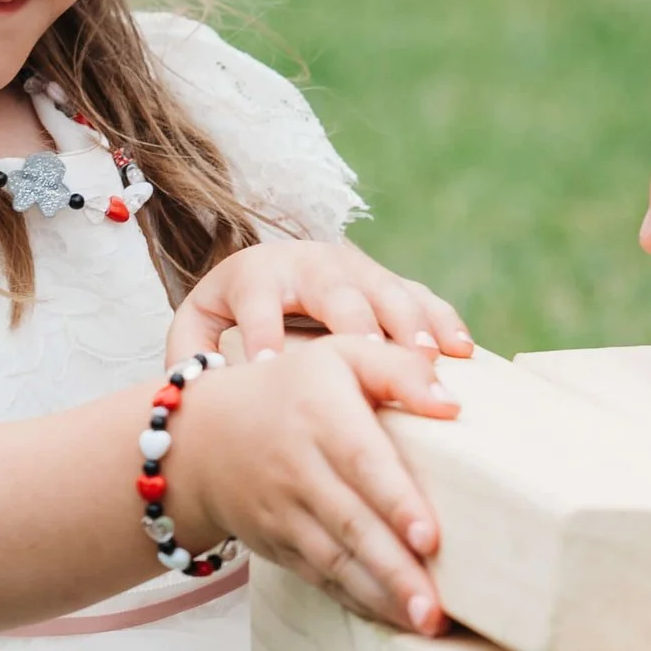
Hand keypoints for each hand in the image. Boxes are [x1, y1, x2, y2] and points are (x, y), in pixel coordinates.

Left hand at [167, 234, 471, 372]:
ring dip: (409, 325)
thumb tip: (194, 388)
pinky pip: (424, 297)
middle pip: (335, 291)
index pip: (259, 302)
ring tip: (424, 361)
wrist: (274, 271)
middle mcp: (311, 263)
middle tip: (366, 359)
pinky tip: (463, 352)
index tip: (269, 369)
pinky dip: (444, 322)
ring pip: (388, 290)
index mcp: (257, 272)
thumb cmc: (234, 311)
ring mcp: (358, 270)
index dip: (263, 334)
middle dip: (353, 324)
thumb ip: (188, 351)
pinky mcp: (391, 282)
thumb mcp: (199, 323)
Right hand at [167, 334, 458, 632]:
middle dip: (395, 569)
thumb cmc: (292, 389)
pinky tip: (394, 619)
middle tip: (436, 607)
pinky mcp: (278, 544)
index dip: (395, 501)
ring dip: (381, 595)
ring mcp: (285, 512)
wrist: (200, 435)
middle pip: (352, 523)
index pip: (362, 461)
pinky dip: (357, 600)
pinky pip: (320, 576)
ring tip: (426, 624)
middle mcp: (300, 467)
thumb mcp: (340, 355)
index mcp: (321, 414)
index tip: (429, 538)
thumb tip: (453, 404)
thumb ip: (399, 369)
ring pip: (335, 560)